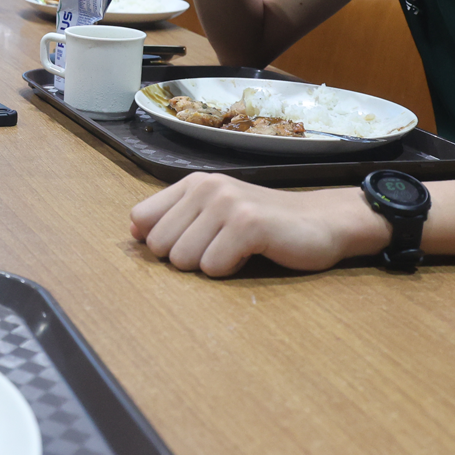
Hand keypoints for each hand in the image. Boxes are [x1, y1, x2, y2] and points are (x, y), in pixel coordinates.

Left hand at [130, 174, 387, 275]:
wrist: (321, 221)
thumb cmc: (264, 223)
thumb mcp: (215, 211)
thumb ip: (175, 217)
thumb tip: (133, 232)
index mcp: (193, 183)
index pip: (140, 219)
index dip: (159, 241)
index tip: (190, 242)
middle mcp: (205, 187)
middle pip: (159, 246)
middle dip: (187, 258)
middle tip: (220, 247)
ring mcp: (226, 203)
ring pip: (184, 260)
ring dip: (211, 265)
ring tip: (237, 249)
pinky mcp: (248, 224)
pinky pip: (213, 267)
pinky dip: (231, 270)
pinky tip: (251, 254)